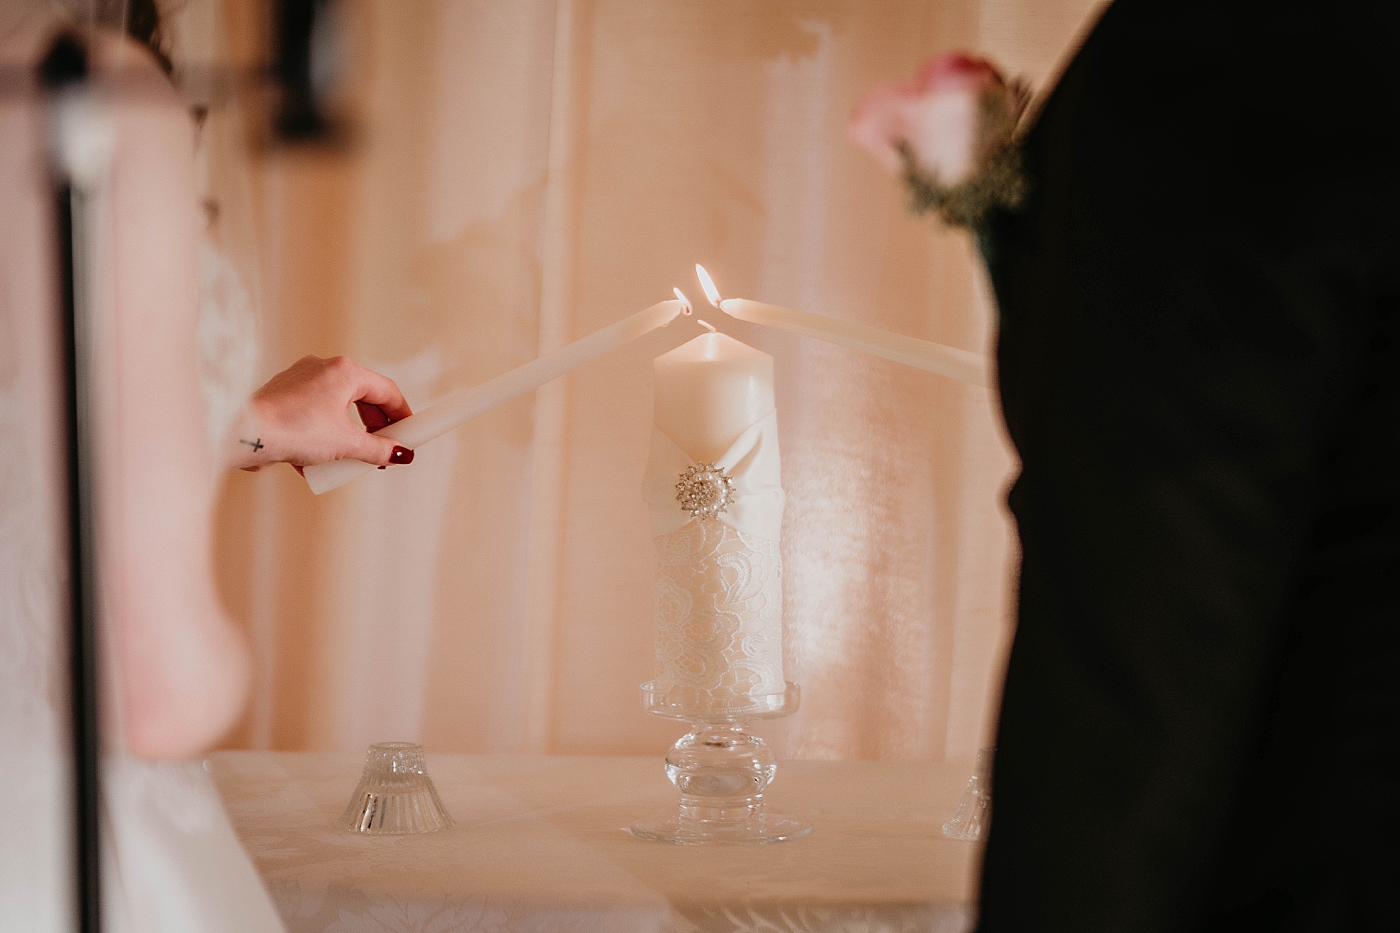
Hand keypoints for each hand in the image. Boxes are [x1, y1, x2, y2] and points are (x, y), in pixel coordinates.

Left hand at [227, 355, 414, 472]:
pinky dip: (322, 433)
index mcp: (344, 372)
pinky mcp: (282, 395)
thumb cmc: (294, 429)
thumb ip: (378, 448)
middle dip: (374, 427)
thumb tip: (399, 454)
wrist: (244, 434)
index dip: (402, 414)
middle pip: (361, 397)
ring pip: (335, 406)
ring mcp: (299, 380)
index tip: (409, 433)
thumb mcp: (345, 444)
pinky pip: (313, 413)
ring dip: (347, 433)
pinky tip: (317, 460)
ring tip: (349, 459)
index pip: (386, 391)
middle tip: (382, 449)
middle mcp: (322, 368)